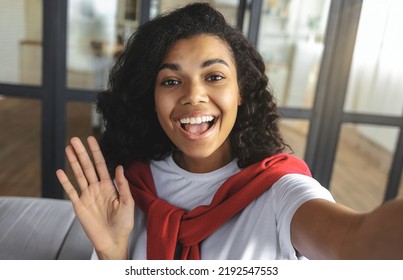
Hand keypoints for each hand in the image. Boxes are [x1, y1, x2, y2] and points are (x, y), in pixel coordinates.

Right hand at [56, 136, 134, 258]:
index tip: (91, 139)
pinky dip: (65, 181)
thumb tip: (119, 167)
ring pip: (78, 175)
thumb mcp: (127, 203)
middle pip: (87, 166)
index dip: (96, 152)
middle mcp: (96, 188)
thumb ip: (123, 185)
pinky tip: (60, 171)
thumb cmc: (123, 223)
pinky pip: (70, 191)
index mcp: (109, 186)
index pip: (101, 165)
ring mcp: (87, 196)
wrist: (113, 241)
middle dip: (81, 153)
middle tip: (75, 139)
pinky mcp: (79, 206)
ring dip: (73, 162)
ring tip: (67, 148)